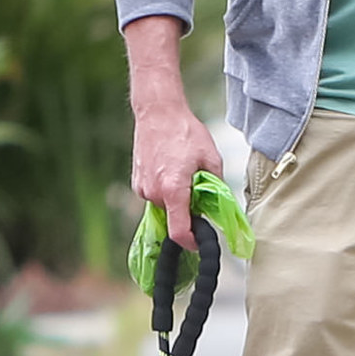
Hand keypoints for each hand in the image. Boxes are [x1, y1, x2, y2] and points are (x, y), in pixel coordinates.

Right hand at [132, 97, 225, 248]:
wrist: (158, 112)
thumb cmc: (186, 132)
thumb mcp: (211, 158)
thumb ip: (215, 186)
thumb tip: (217, 205)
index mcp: (173, 189)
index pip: (179, 231)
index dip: (191, 242)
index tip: (201, 243)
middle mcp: (153, 193)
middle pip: (174, 217)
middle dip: (188, 211)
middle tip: (199, 191)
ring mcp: (142, 188)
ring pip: (165, 206)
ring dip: (177, 199)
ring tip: (184, 173)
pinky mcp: (136, 182)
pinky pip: (155, 196)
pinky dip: (166, 191)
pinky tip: (172, 169)